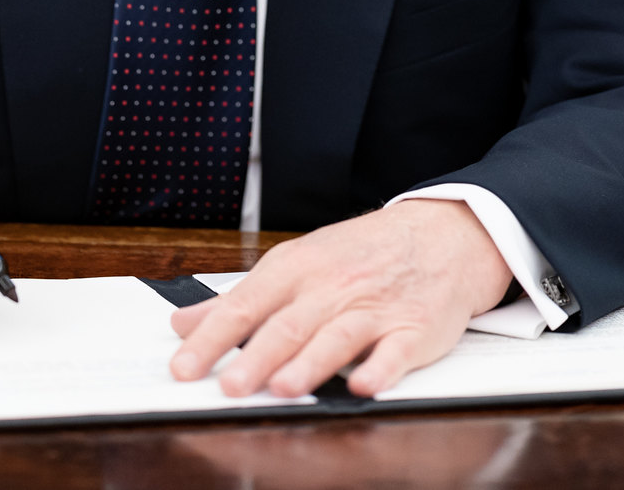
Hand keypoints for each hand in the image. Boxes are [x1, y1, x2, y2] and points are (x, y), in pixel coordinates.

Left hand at [168, 199, 512, 396]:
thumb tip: (184, 324)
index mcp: (296, 269)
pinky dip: (380, 368)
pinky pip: (396, 351)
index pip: (245, 306)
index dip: (212, 339)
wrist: (440, 235)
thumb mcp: (296, 264)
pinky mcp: (413, 329)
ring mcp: (374, 308)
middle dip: (257, 357)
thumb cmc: (360, 254)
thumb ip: (241, 300)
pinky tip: (363, 384)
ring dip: (310, 364)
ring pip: (337, 336)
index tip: (184, 367)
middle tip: (230, 387)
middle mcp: (332, 287)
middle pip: (288, 325)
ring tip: (284, 388)